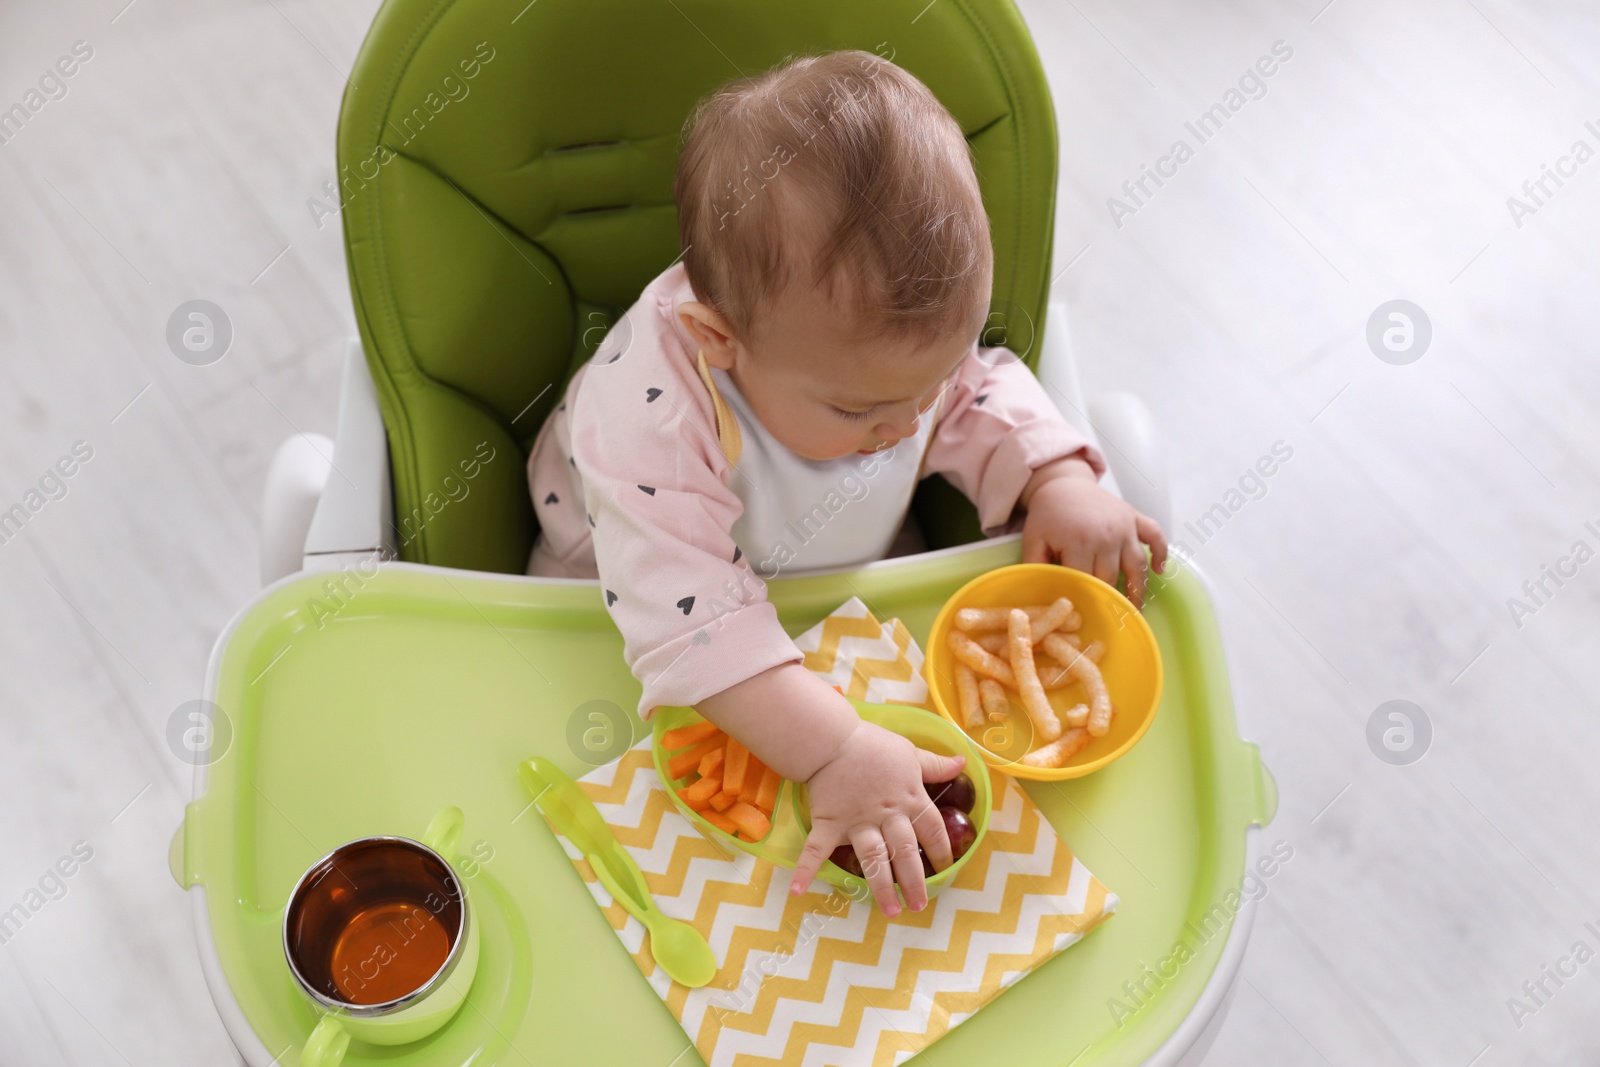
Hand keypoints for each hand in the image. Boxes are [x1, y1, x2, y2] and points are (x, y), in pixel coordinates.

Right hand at [791, 720, 965, 914]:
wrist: (832, 739)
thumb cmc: (873, 745)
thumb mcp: (910, 753)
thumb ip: (935, 765)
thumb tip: (962, 763)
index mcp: (909, 799)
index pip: (933, 830)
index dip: (942, 851)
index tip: (946, 868)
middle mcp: (886, 816)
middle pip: (905, 853)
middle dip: (914, 881)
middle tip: (919, 906)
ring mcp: (857, 822)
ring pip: (873, 859)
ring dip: (882, 887)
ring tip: (890, 911)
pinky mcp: (829, 823)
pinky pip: (816, 850)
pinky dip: (806, 869)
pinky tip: (797, 890)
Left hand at [1020, 457, 1168, 608]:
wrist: (1063, 483)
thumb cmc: (1048, 515)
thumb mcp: (1033, 540)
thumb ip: (1035, 566)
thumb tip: (1038, 594)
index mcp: (1079, 541)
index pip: (1085, 580)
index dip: (1085, 598)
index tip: (1085, 615)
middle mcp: (1106, 535)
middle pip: (1111, 577)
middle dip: (1109, 599)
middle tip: (1110, 620)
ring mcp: (1124, 526)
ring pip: (1136, 565)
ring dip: (1139, 589)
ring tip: (1135, 610)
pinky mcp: (1134, 517)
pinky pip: (1155, 536)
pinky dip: (1161, 552)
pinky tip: (1160, 570)